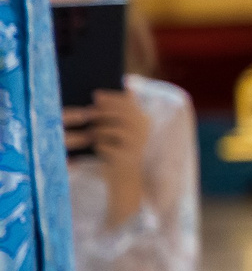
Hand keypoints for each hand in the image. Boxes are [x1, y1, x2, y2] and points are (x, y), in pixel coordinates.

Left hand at [65, 89, 150, 226]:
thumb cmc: (120, 150)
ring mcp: (135, 144)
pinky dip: (98, 146)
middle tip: (86, 113)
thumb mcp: (123, 129)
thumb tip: (109, 91)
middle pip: (119, 113)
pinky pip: (103, 145)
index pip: (128, 102)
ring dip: (96, 131)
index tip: (95, 95)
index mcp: (144, 121)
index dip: (111, 97)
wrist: (127, 179)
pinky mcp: (124, 157)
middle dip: (100, 111)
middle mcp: (143, 131)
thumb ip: (119, 111)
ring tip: (92, 135)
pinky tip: (99, 149)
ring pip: (109, 129)